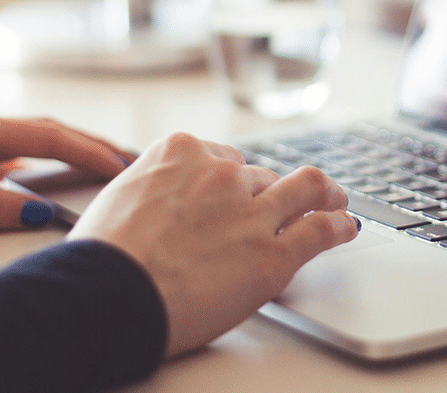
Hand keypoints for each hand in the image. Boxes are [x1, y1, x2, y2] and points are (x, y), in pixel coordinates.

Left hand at [0, 108, 129, 232]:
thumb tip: (40, 212)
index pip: (47, 136)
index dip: (89, 151)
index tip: (122, 165)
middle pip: (43, 129)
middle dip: (87, 143)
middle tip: (126, 157)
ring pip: (23, 140)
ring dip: (62, 149)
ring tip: (94, 162)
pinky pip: (0, 152)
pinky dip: (30, 160)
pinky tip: (33, 174)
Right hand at [68, 132, 357, 357]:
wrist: (106, 295)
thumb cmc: (101, 258)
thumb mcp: (119, 198)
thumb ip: (152, 190)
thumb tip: (156, 202)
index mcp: (181, 152)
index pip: (224, 157)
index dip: (234, 180)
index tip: (240, 191)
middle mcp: (222, 174)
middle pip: (260, 176)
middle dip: (266, 195)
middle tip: (277, 210)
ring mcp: (251, 211)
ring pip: (305, 188)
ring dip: (322, 195)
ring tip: (335, 201)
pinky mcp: (273, 254)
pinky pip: (321, 230)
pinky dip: (339, 226)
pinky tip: (346, 228)